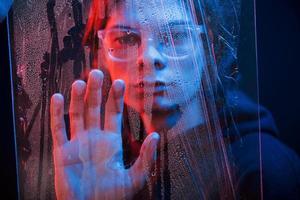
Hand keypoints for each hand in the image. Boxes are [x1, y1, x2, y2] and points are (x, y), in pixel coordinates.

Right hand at [50, 70, 159, 199]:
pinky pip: (58, 129)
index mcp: (111, 142)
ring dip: (78, 98)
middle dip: (96, 91)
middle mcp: (94, 138)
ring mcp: (77, 143)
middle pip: (94, 108)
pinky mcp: (62, 152)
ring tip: (81, 81)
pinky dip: (57, 113)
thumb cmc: (112, 197)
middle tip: (97, 72)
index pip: (113, 113)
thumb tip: (155, 136)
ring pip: (77, 114)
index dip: (115, 98)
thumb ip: (146, 158)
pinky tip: (58, 97)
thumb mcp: (134, 178)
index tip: (120, 82)